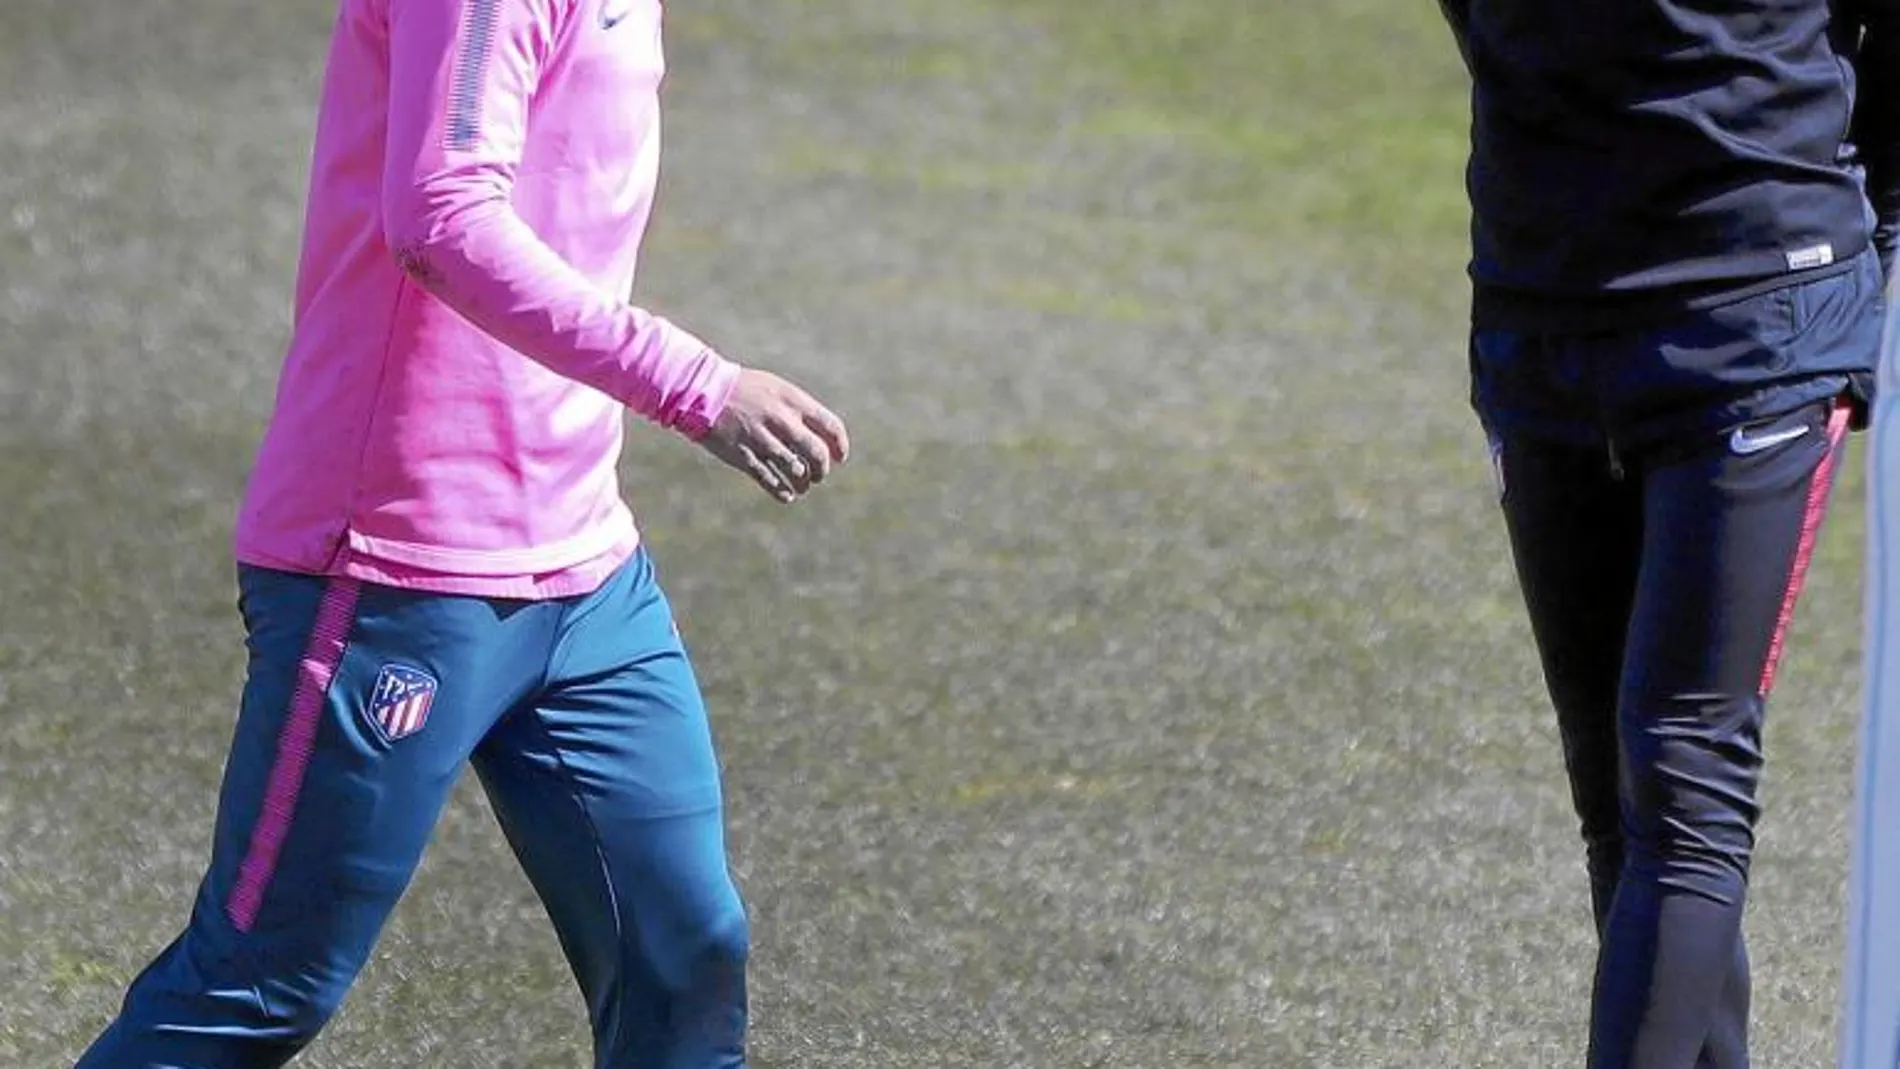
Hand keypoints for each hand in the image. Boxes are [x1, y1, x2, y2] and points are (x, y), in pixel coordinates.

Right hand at [698, 369, 849, 502]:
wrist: (702, 390)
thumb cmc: (743, 390)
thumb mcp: (775, 389)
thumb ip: (798, 410)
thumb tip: (821, 437)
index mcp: (792, 400)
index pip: (830, 426)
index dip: (840, 445)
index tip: (839, 458)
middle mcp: (781, 420)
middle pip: (817, 454)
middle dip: (822, 470)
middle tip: (819, 475)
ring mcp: (762, 439)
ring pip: (796, 471)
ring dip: (804, 483)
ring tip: (803, 487)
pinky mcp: (743, 455)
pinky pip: (770, 480)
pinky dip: (782, 492)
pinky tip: (787, 495)